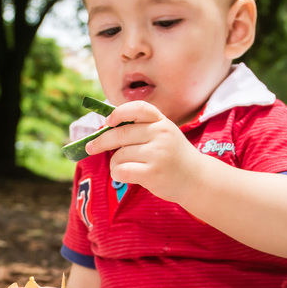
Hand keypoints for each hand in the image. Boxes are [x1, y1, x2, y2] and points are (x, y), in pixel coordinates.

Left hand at [84, 100, 205, 204]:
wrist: (196, 179)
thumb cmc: (173, 157)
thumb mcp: (164, 135)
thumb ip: (141, 129)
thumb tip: (105, 129)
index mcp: (161, 122)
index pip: (138, 109)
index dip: (119, 113)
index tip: (107, 122)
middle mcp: (160, 134)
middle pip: (120, 133)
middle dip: (100, 141)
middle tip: (90, 147)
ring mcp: (157, 154)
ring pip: (118, 155)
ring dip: (115, 163)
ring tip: (126, 167)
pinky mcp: (152, 173)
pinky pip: (121, 170)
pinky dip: (117, 174)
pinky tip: (125, 175)